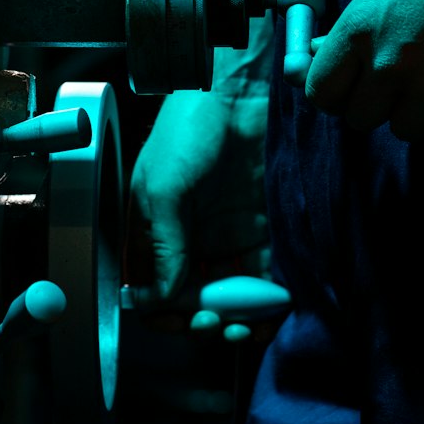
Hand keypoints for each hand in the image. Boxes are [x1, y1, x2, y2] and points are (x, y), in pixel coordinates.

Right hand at [129, 19, 271, 302]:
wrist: (238, 94)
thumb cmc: (187, 129)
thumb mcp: (162, 186)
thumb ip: (164, 244)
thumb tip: (163, 296)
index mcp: (153, 233)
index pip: (151, 290)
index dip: (163, 314)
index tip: (183, 322)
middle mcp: (187, 241)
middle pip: (193, 300)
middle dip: (205, 321)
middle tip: (219, 325)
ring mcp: (225, 237)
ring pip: (229, 294)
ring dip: (238, 318)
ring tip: (248, 328)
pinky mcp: (260, 231)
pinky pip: (264, 276)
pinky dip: (267, 299)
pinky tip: (272, 310)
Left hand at [306, 0, 423, 145]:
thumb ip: (352, 26)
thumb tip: (317, 53)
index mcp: (358, 30)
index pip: (321, 92)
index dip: (336, 93)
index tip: (351, 89)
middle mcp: (387, 64)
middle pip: (359, 119)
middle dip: (377, 104)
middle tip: (400, 84)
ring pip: (403, 132)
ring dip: (416, 115)